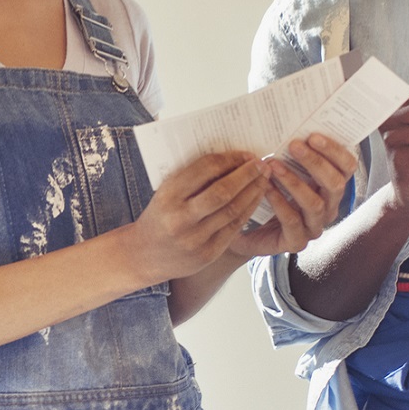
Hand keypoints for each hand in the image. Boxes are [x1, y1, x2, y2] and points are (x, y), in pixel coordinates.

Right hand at [122, 152, 268, 282]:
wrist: (144, 255)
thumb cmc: (159, 216)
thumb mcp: (166, 192)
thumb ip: (192, 178)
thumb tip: (230, 160)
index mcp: (168, 195)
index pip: (205, 169)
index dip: (229, 159)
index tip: (245, 154)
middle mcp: (180, 218)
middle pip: (222, 191)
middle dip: (246, 175)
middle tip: (262, 164)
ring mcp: (194, 239)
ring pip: (232, 210)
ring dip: (253, 192)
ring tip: (264, 179)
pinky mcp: (207, 254)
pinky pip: (233, 228)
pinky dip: (248, 211)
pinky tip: (256, 199)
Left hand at [230, 133, 359, 257]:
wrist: (238, 224)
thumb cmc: (263, 188)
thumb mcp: (279, 165)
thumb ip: (289, 149)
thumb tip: (288, 118)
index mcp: (330, 185)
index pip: (347, 167)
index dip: (334, 151)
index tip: (312, 135)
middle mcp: (328, 206)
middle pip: (336, 185)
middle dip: (316, 163)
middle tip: (293, 145)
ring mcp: (314, 226)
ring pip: (315, 204)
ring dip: (295, 181)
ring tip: (274, 165)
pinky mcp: (296, 242)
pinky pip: (293, 221)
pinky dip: (279, 202)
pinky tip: (266, 187)